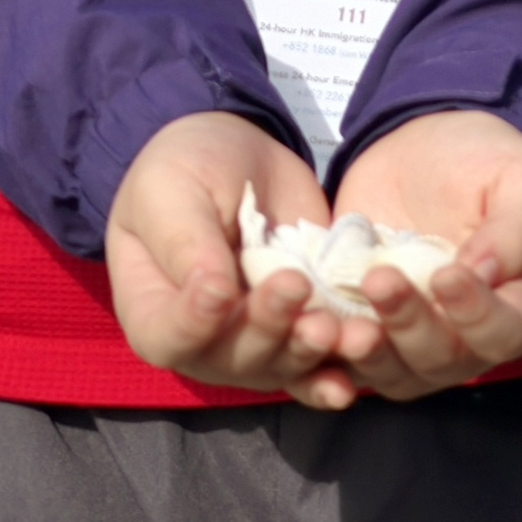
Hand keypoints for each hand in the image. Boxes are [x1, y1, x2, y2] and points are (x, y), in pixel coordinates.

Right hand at [106, 112, 354, 405]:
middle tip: (296, 287)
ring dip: (312, 351)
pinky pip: (321, 359)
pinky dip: (343, 362)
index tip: (219, 292)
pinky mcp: (300, 325)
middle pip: (232, 359)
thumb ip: (185, 244)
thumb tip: (212, 295)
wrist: (239, 156)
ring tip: (343, 325)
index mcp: (153, 308)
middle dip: (267, 329)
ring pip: (282, 365)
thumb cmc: (185, 170)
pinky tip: (367, 349)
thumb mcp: (170, 192)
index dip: (192, 326)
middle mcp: (203, 339)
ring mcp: (255, 340)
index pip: (167, 338)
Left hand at [328, 110, 521, 400]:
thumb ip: (516, 228)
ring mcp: (407, 340)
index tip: (447, 275)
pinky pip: (339, 357)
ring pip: (388, 372)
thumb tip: (486, 274)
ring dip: (364, 353)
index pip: (504, 334)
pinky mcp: (359, 326)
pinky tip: (305, 323)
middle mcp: (464, 337)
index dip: (478, 318)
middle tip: (380, 280)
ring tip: (338, 320)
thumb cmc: (485, 163)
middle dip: (408, 326)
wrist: (422, 151)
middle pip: (440, 360)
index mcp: (514, 304)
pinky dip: (320, 349)